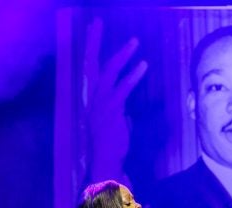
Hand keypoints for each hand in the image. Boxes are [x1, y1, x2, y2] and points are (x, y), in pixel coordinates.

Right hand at [83, 17, 147, 181]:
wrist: (106, 162)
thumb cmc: (112, 146)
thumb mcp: (115, 127)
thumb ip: (119, 116)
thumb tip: (126, 113)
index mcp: (91, 99)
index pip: (88, 68)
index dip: (91, 49)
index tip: (92, 30)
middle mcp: (91, 97)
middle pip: (90, 63)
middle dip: (94, 41)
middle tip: (97, 22)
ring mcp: (100, 103)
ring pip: (108, 71)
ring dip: (121, 55)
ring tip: (134, 42)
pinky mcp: (111, 110)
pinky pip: (122, 88)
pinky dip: (133, 75)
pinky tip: (143, 65)